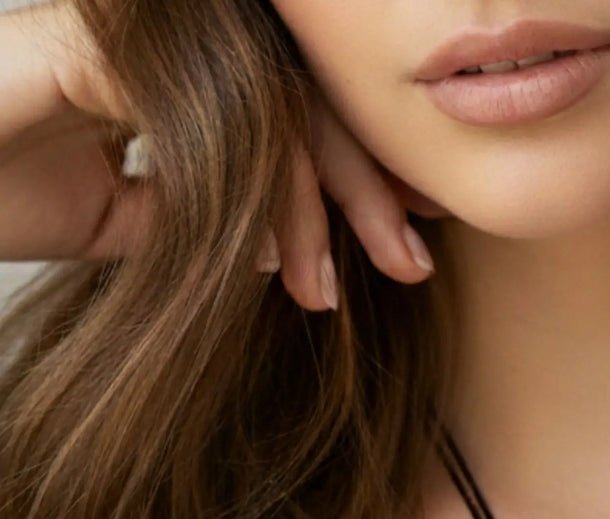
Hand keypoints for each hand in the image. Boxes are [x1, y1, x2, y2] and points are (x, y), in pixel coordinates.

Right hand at [0, 1, 450, 312]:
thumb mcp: (119, 224)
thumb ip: (198, 221)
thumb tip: (272, 247)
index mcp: (175, 76)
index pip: (287, 118)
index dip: (349, 178)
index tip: (400, 237)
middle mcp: (165, 44)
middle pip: (297, 106)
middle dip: (363, 190)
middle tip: (413, 263)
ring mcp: (136, 39)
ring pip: (268, 110)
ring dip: (315, 204)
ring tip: (338, 288)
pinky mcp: (96, 50)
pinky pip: (211, 121)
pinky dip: (256, 194)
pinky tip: (278, 260)